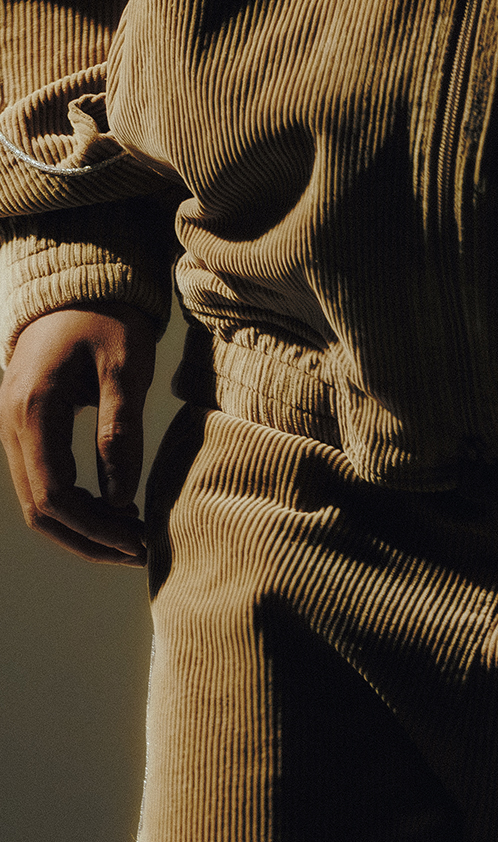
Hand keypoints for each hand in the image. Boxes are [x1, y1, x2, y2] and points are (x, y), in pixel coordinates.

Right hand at [0, 304, 156, 564]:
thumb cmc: (108, 320)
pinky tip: (118, 511)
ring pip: (39, 502)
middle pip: (41, 510)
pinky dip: (78, 506)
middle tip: (140, 553)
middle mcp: (13, 425)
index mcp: (34, 410)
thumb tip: (121, 499)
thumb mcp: (125, 368)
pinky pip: (44, 483)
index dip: (96, 528)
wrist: (79, 288)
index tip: (139, 543)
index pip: (54, 494)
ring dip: (84, 529)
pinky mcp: (29, 430)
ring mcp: (15, 428)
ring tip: (134, 538)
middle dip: (89, 540)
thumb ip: (121, 432)